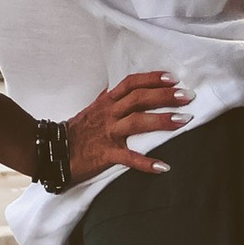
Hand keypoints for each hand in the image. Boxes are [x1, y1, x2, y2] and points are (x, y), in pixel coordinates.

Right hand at [67, 70, 191, 178]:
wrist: (56, 151)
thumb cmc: (78, 130)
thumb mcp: (94, 108)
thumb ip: (110, 97)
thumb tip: (123, 87)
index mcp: (107, 102)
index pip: (131, 84)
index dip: (152, 79)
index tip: (172, 77)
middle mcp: (109, 114)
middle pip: (139, 99)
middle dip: (164, 96)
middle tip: (187, 95)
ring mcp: (108, 133)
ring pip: (137, 123)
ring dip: (162, 121)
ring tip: (184, 120)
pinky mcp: (106, 154)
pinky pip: (128, 158)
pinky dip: (146, 163)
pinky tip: (163, 166)